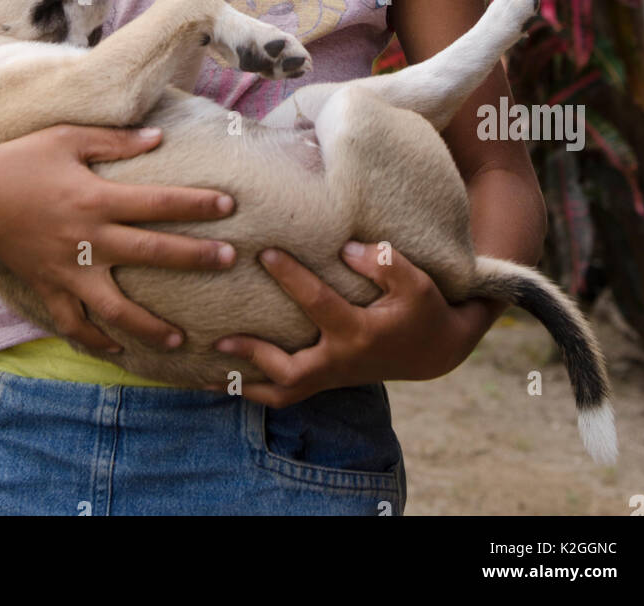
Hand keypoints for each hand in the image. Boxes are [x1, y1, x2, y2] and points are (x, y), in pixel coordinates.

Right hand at [0, 123, 235, 355]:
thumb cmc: (20, 158)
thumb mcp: (68, 138)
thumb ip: (115, 141)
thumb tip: (159, 137)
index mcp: (94, 198)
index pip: (157, 203)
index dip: (195, 204)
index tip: (230, 206)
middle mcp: (85, 238)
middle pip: (150, 253)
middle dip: (194, 258)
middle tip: (229, 261)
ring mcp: (65, 269)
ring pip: (113, 308)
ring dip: (148, 325)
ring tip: (179, 339)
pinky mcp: (46, 286)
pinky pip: (72, 323)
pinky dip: (94, 341)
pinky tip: (117, 350)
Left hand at [208, 242, 495, 406]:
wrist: (436, 350)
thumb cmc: (423, 309)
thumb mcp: (416, 282)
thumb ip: (383, 263)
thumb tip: (345, 248)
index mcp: (359, 333)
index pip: (318, 305)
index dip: (291, 277)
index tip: (263, 253)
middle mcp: (340, 361)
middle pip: (289, 372)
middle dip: (252, 355)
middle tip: (218, 339)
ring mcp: (332, 375)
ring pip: (283, 394)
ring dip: (246, 385)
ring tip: (207, 375)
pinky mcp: (328, 378)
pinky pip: (287, 393)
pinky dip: (256, 390)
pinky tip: (227, 379)